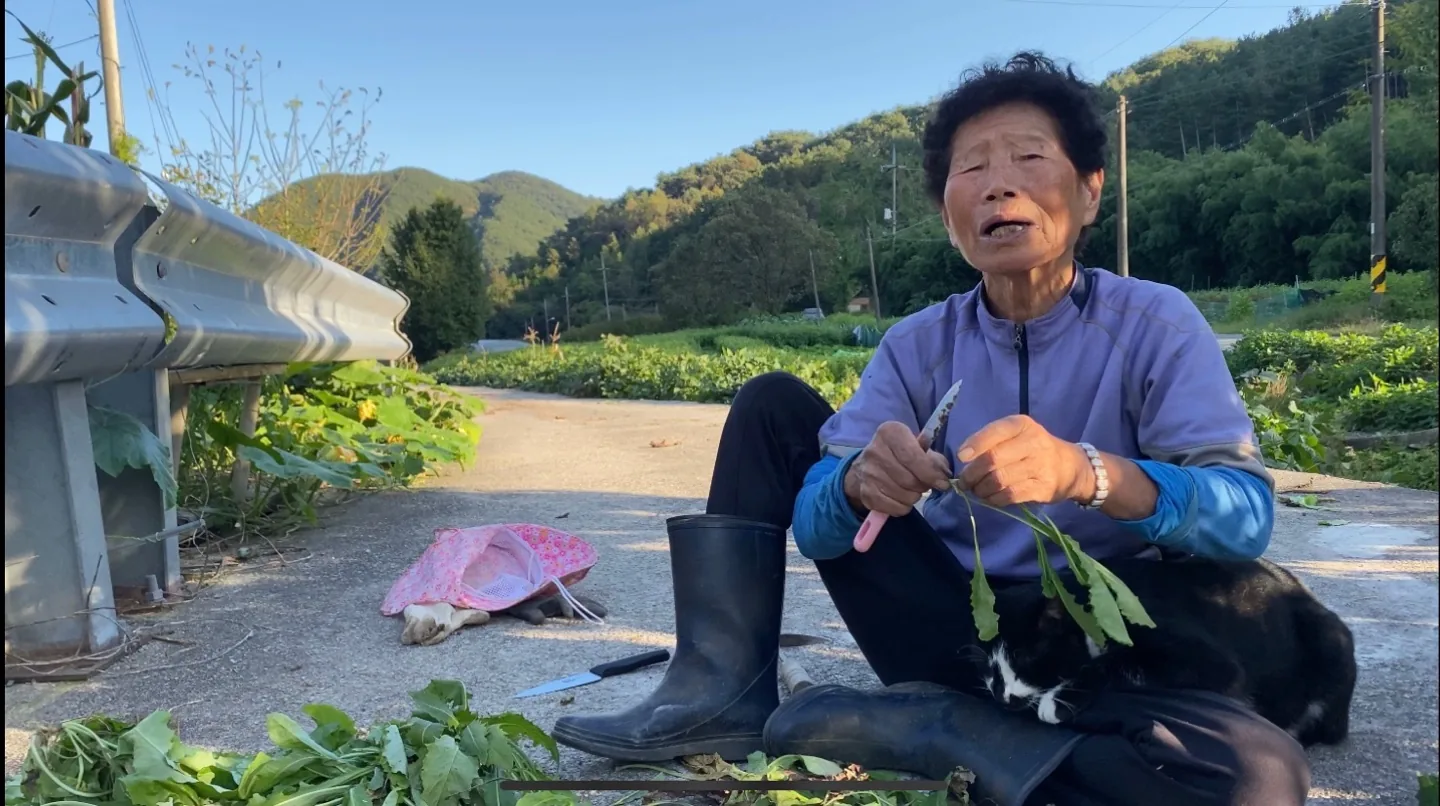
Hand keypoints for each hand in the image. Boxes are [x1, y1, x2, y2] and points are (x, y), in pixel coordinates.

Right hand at [843, 421, 952, 516]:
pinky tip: (901, 498)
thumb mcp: (917, 447)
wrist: (867, 466)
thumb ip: (934, 458)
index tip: (943, 483)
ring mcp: (868, 473)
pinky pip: (895, 508)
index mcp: (890, 433)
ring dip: (914, 496)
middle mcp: (875, 451)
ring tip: (911, 489)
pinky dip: (903, 507)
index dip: (931, 474)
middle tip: (925, 484)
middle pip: (910, 479)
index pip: (913, 457)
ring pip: (904, 495)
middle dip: (924, 486)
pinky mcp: (866, 493)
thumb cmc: (899, 454)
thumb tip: (944, 474)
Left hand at [952, 415, 1092, 507]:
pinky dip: (994, 499)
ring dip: (981, 488)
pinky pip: (1010, 495)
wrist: (1070, 466)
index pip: (995, 432)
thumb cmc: (1032, 448)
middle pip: (993, 459)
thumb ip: (991, 441)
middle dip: (972, 473)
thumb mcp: (1016, 434)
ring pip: (999, 480)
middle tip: (964, 481)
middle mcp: (1034, 443)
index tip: (961, 457)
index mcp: (1023, 425)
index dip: (975, 445)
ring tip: (976, 490)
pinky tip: (990, 497)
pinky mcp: (1043, 488)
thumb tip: (963, 458)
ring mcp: (1040, 466)